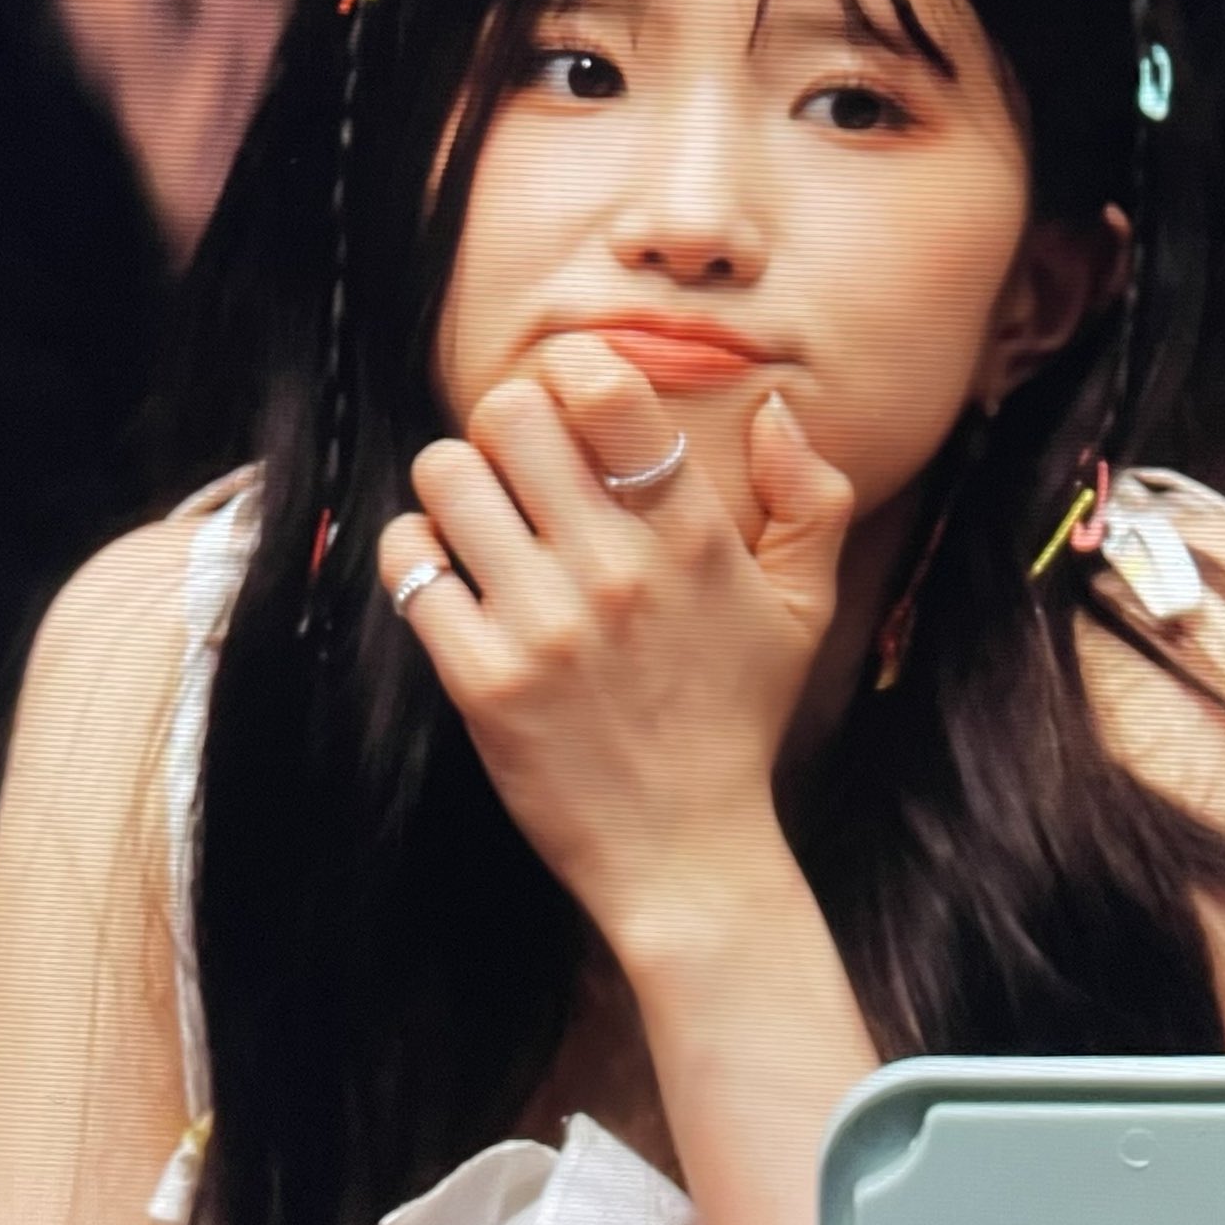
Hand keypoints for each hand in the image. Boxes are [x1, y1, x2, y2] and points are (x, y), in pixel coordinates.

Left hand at [376, 333, 855, 947]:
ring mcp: (544, 626)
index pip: (608, 390)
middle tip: (518, 463)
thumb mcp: (803, 608)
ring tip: (479, 515)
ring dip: (454, 482)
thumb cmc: (737, 720)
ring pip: (447, 474)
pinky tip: (449, 572)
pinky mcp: (482, 681)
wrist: (686, 856)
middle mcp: (617, 570)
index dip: (569, 368)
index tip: (568, 398)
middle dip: (506, 423)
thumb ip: (813, 498)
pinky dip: (416, 551)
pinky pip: (411, 561)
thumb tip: (773, 408)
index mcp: (693, 536)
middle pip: (510, 414)